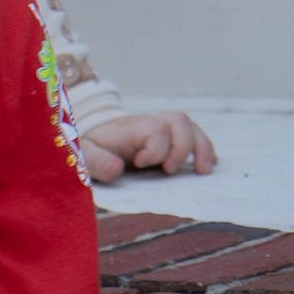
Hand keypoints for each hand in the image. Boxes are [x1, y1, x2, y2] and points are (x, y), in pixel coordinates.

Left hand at [77, 109, 217, 184]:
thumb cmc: (90, 147)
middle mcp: (151, 124)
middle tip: (170, 171)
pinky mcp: (169, 138)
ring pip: (191, 127)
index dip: (155, 150)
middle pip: (179, 121)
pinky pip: (194, 135)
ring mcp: (162, 129)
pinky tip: (208, 165)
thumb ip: (96, 161)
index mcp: (132, 128)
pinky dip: (204, 149)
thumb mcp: (84, 154)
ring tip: (204, 171)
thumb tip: (117, 170)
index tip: (139, 164)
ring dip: (202, 148)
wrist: (92, 136)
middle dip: (182, 147)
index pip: (156, 130)